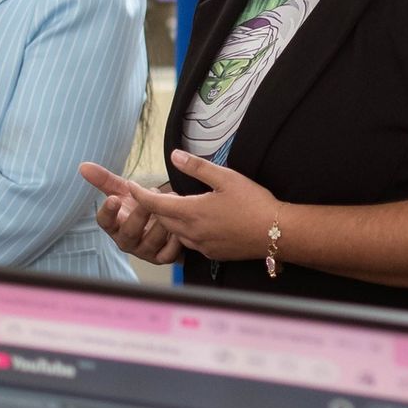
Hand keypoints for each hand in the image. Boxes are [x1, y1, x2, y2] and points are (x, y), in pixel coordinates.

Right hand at [79, 162, 181, 263]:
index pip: (105, 221)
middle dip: (139, 215)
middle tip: (150, 198)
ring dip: (161, 224)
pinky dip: (175, 241)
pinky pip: (168, 254)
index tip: (113, 199)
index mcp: (115, 224)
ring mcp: (144, 250)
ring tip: (172, 206)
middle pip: (129, 232)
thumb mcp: (123, 191)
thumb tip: (83, 166)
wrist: (162, 223)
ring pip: (151, 242)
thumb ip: (105, 180)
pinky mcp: (161, 257)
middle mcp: (127, 240)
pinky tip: (181, 227)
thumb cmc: (137, 206)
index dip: (108, 211)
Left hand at [130, 149, 281, 263]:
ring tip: (178, 205)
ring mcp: (202, 245)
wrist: (276, 233)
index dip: (140, 195)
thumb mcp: (226, 177)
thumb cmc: (254, 203)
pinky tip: (198, 222)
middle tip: (159, 192)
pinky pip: (190, 242)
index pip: (155, 204)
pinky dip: (185, 231)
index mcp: (192, 212)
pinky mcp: (212, 253)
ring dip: (171, 219)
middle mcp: (192, 232)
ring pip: (175, 232)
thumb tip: (175, 155)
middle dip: (156, 206)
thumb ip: (197, 167)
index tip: (131, 186)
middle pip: (162, 219)